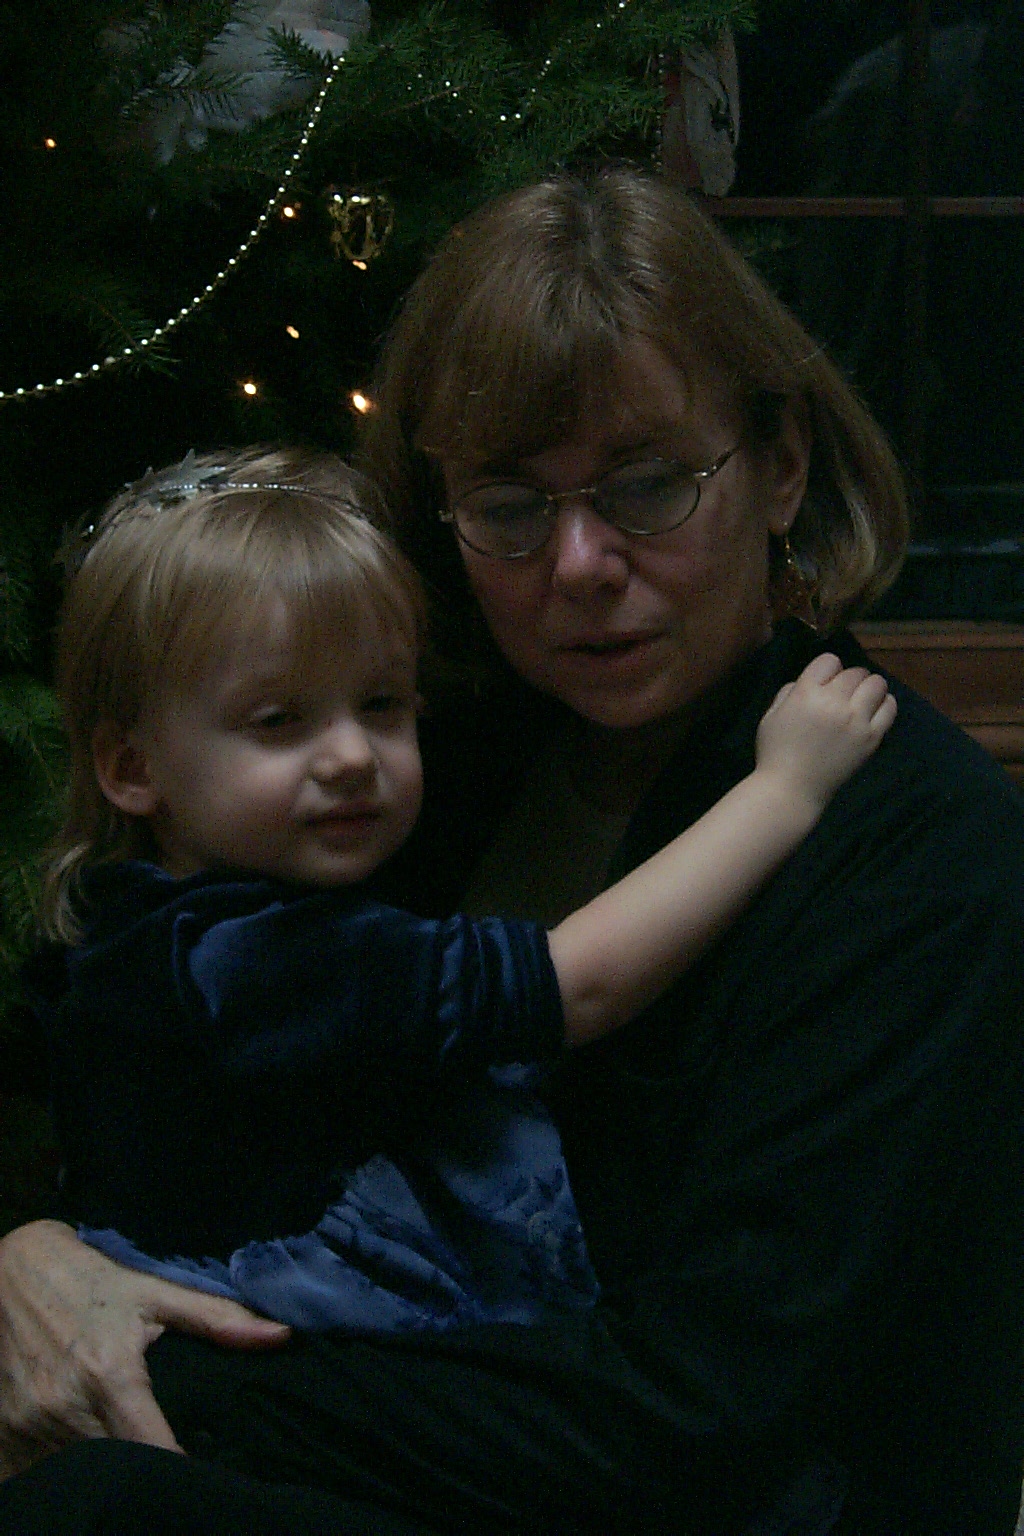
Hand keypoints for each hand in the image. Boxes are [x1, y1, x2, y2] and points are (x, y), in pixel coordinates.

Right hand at [0, 1220, 288, 1477]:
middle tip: (162, 1460)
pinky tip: (81, 1450)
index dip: (177, 1470)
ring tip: (124, 1453)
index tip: (199, 1477)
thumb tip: (281, 1335)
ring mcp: (29, 1423)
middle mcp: (66, 1405)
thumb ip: (216, 1318)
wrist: (9, 1271)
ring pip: (76, 1473)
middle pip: (113, 1469)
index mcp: (110, 1374)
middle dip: (140, 1470)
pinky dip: (61, 1467)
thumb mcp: (153, 1291)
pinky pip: (35, 1470)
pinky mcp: (4, 1432)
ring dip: (101, 1470)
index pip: (149, 1448)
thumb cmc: (91, 1279)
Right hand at [754, 652, 896, 814]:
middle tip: (841, 697)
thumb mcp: (770, 715)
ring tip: (860, 701)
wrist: (792, 790)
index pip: (829, 660)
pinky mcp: (872, 738)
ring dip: (868, 688)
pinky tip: (872, 712)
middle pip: (855, 672)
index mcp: (806, 694)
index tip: (822, 686)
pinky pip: (889, 707)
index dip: (826, 671)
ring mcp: (856, 721)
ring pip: (877, 684)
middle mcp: (834, 703)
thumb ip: (790, 691)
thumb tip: (815, 681)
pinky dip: (883, 704)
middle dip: (848, 680)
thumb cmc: (775, 753)